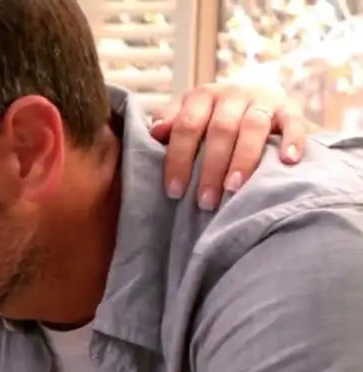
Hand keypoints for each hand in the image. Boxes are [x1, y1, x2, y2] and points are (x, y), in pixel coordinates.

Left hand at [150, 83, 308, 210]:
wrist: (253, 96)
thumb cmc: (210, 117)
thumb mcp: (186, 116)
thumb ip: (170, 124)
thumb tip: (154, 133)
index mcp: (203, 96)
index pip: (187, 126)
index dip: (178, 159)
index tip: (174, 191)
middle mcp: (233, 94)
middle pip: (221, 129)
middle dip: (211, 167)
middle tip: (205, 201)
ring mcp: (263, 100)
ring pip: (254, 127)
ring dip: (244, 159)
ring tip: (234, 188)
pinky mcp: (289, 108)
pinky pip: (293, 122)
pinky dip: (292, 140)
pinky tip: (288, 161)